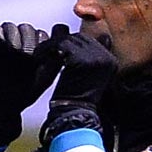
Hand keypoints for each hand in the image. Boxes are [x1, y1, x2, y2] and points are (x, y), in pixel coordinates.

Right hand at [0, 21, 60, 145]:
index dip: (41, 43)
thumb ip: (57, 57)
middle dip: (27, 42)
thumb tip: (62, 35)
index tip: (38, 60)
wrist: (0, 103)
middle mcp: (21, 40)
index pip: (42, 34)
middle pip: (26, 28)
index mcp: (37, 46)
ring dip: (12, 39)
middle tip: (25, 58)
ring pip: (10, 27)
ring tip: (12, 53)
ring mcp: (4, 38)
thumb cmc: (25, 92)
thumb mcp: (46, 77)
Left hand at [38, 25, 117, 143]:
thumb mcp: (85, 76)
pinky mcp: (84, 60)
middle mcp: (107, 57)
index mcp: (110, 60)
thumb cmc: (75, 98)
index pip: (88, 40)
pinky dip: (49, 49)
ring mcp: (97, 58)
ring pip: (69, 40)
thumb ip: (87, 58)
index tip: (56, 51)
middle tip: (44, 51)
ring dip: (51, 45)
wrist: (73, 113)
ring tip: (40, 54)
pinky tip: (41, 57)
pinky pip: (62, 45)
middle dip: (60, 43)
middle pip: (79, 37)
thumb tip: (81, 41)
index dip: (70, 44)